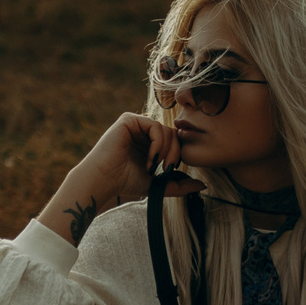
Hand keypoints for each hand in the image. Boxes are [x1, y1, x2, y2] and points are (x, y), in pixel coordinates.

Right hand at [38, 113, 199, 242]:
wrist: (103, 181)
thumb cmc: (125, 183)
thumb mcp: (158, 185)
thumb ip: (178, 184)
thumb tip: (201, 185)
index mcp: (149, 142)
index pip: (175, 141)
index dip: (178, 155)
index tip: (171, 172)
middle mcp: (143, 131)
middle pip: (174, 134)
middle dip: (175, 153)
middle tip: (167, 170)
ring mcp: (136, 124)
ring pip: (166, 130)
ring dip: (165, 151)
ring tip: (154, 167)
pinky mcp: (129, 120)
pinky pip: (154, 126)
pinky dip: (157, 144)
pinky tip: (150, 158)